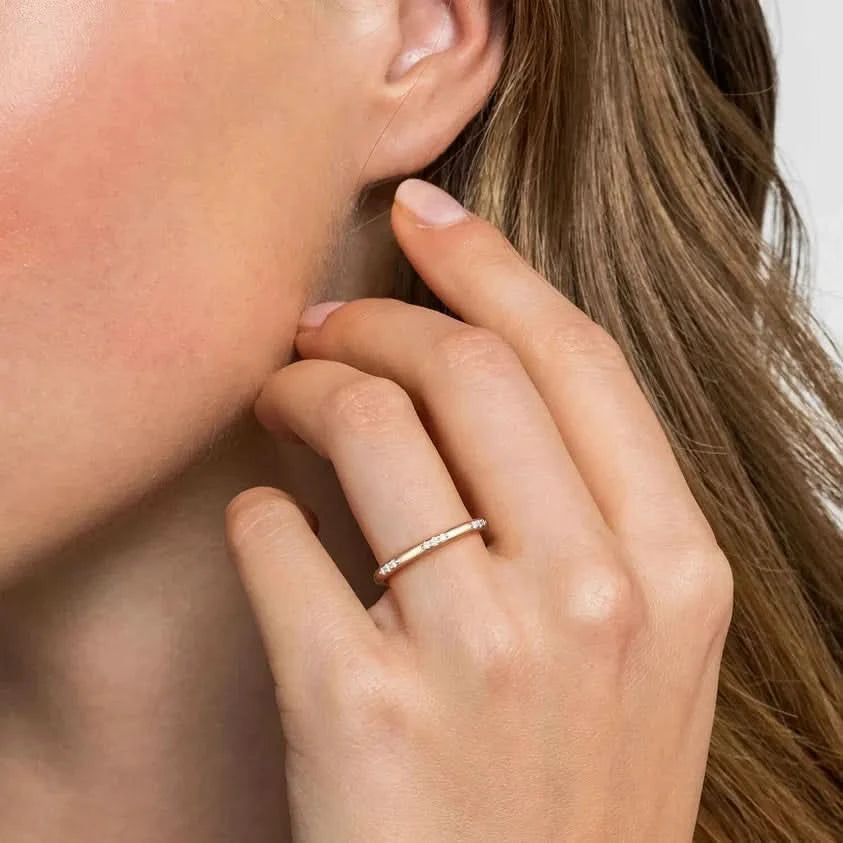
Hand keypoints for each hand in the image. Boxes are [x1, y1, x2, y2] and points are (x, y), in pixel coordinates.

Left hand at [224, 179, 733, 841]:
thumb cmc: (572, 797)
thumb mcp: (642, 654)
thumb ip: (593, 518)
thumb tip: (487, 380)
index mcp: (674, 573)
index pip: (577, 360)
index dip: (493, 267)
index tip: (430, 215)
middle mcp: (594, 600)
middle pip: (467, 369)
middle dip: (377, 315)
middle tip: (323, 316)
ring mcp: (483, 656)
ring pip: (368, 426)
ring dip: (303, 385)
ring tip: (277, 392)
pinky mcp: (364, 712)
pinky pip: (277, 544)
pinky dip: (255, 512)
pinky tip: (262, 522)